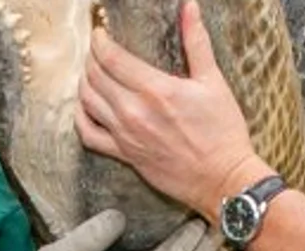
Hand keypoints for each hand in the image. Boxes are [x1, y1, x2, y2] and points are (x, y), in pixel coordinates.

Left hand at [76, 1, 270, 219]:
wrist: (223, 178)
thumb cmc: (223, 133)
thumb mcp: (213, 81)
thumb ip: (196, 42)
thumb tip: (189, 7)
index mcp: (156, 89)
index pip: (111, 57)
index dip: (100, 40)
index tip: (100, 33)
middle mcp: (135, 112)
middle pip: (95, 76)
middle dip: (92, 57)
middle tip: (97, 50)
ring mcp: (126, 135)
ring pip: (88, 101)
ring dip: (84, 81)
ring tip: (91, 72)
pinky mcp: (125, 155)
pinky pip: (89, 135)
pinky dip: (81, 118)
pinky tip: (86, 107)